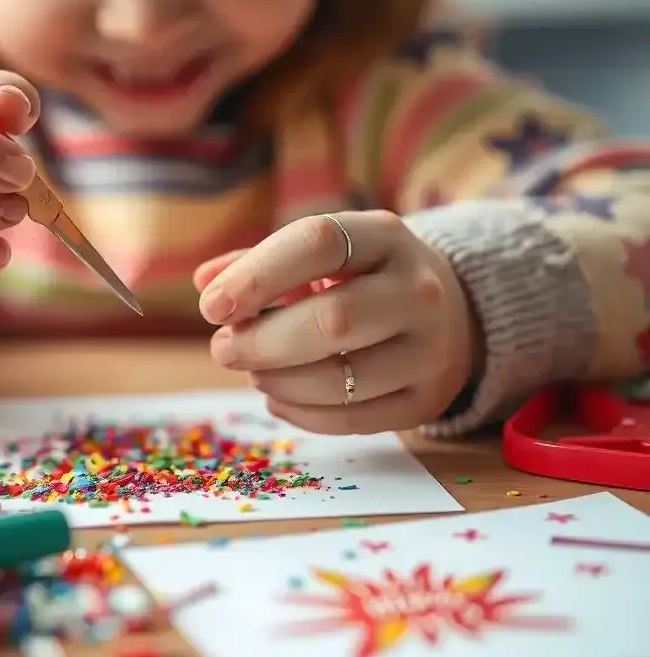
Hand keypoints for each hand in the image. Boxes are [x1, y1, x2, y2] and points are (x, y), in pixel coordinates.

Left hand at [193, 211, 480, 433]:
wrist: (450, 312)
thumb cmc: (360, 277)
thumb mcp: (321, 253)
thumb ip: (260, 263)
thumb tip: (205, 283)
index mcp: (384, 236)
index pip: (317, 242)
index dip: (255, 276)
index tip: (211, 307)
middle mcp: (418, 290)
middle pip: (332, 321)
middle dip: (261, 342)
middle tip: (223, 348)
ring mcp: (430, 349)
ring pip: (341, 380)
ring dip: (277, 381)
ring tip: (254, 371)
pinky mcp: (427, 400)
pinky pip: (352, 420)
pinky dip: (300, 413)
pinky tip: (277, 397)